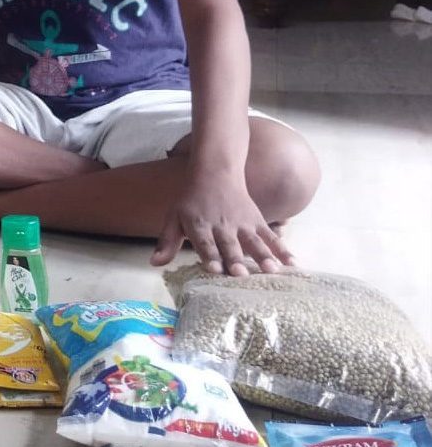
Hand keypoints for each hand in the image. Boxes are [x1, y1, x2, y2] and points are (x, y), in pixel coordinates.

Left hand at [151, 170, 293, 275]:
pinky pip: (271, 236)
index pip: (204, 243)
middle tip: (241, 275)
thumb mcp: (173, 218)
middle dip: (235, 260)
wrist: (215, 171)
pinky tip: (293, 264)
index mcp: (199, 225)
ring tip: (272, 271)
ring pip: (254, 241)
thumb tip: (154, 263)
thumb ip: (167, 242)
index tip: (214, 270)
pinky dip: (282, 249)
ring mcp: (242, 223)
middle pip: (230, 245)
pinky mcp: (257, 221)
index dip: (210, 256)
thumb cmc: (191, 200)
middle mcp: (222, 225)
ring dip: (263, 256)